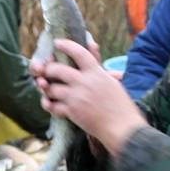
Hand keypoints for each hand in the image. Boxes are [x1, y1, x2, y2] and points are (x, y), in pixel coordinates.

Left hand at [33, 39, 146, 155]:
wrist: (122, 127)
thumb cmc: (121, 105)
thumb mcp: (112, 81)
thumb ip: (98, 65)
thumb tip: (93, 45)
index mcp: (96, 72)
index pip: (78, 52)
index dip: (66, 45)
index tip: (57, 43)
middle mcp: (84, 82)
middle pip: (57, 70)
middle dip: (48, 69)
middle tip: (46, 70)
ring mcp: (76, 97)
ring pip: (51, 88)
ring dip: (46, 89)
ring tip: (47, 88)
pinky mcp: (72, 112)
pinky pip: (52, 106)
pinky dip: (48, 104)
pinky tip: (48, 103)